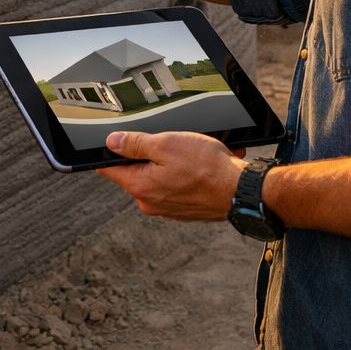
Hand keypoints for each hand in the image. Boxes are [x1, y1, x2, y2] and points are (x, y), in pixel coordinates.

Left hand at [98, 130, 246, 221]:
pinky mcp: (183, 209)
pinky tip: (201, 165)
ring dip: (170, 163)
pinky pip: (176, 186)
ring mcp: (167, 208)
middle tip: (170, 143)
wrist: (241, 191)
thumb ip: (135, 144)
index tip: (116, 141)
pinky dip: (185, 174)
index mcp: (140, 187)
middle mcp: (150, 202)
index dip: (110, 151)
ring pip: (159, 176)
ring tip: (192, 154)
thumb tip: (112, 142)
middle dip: (149, 154)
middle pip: (136, 171)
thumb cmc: (207, 168)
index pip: (109, 168)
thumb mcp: (166, 144)